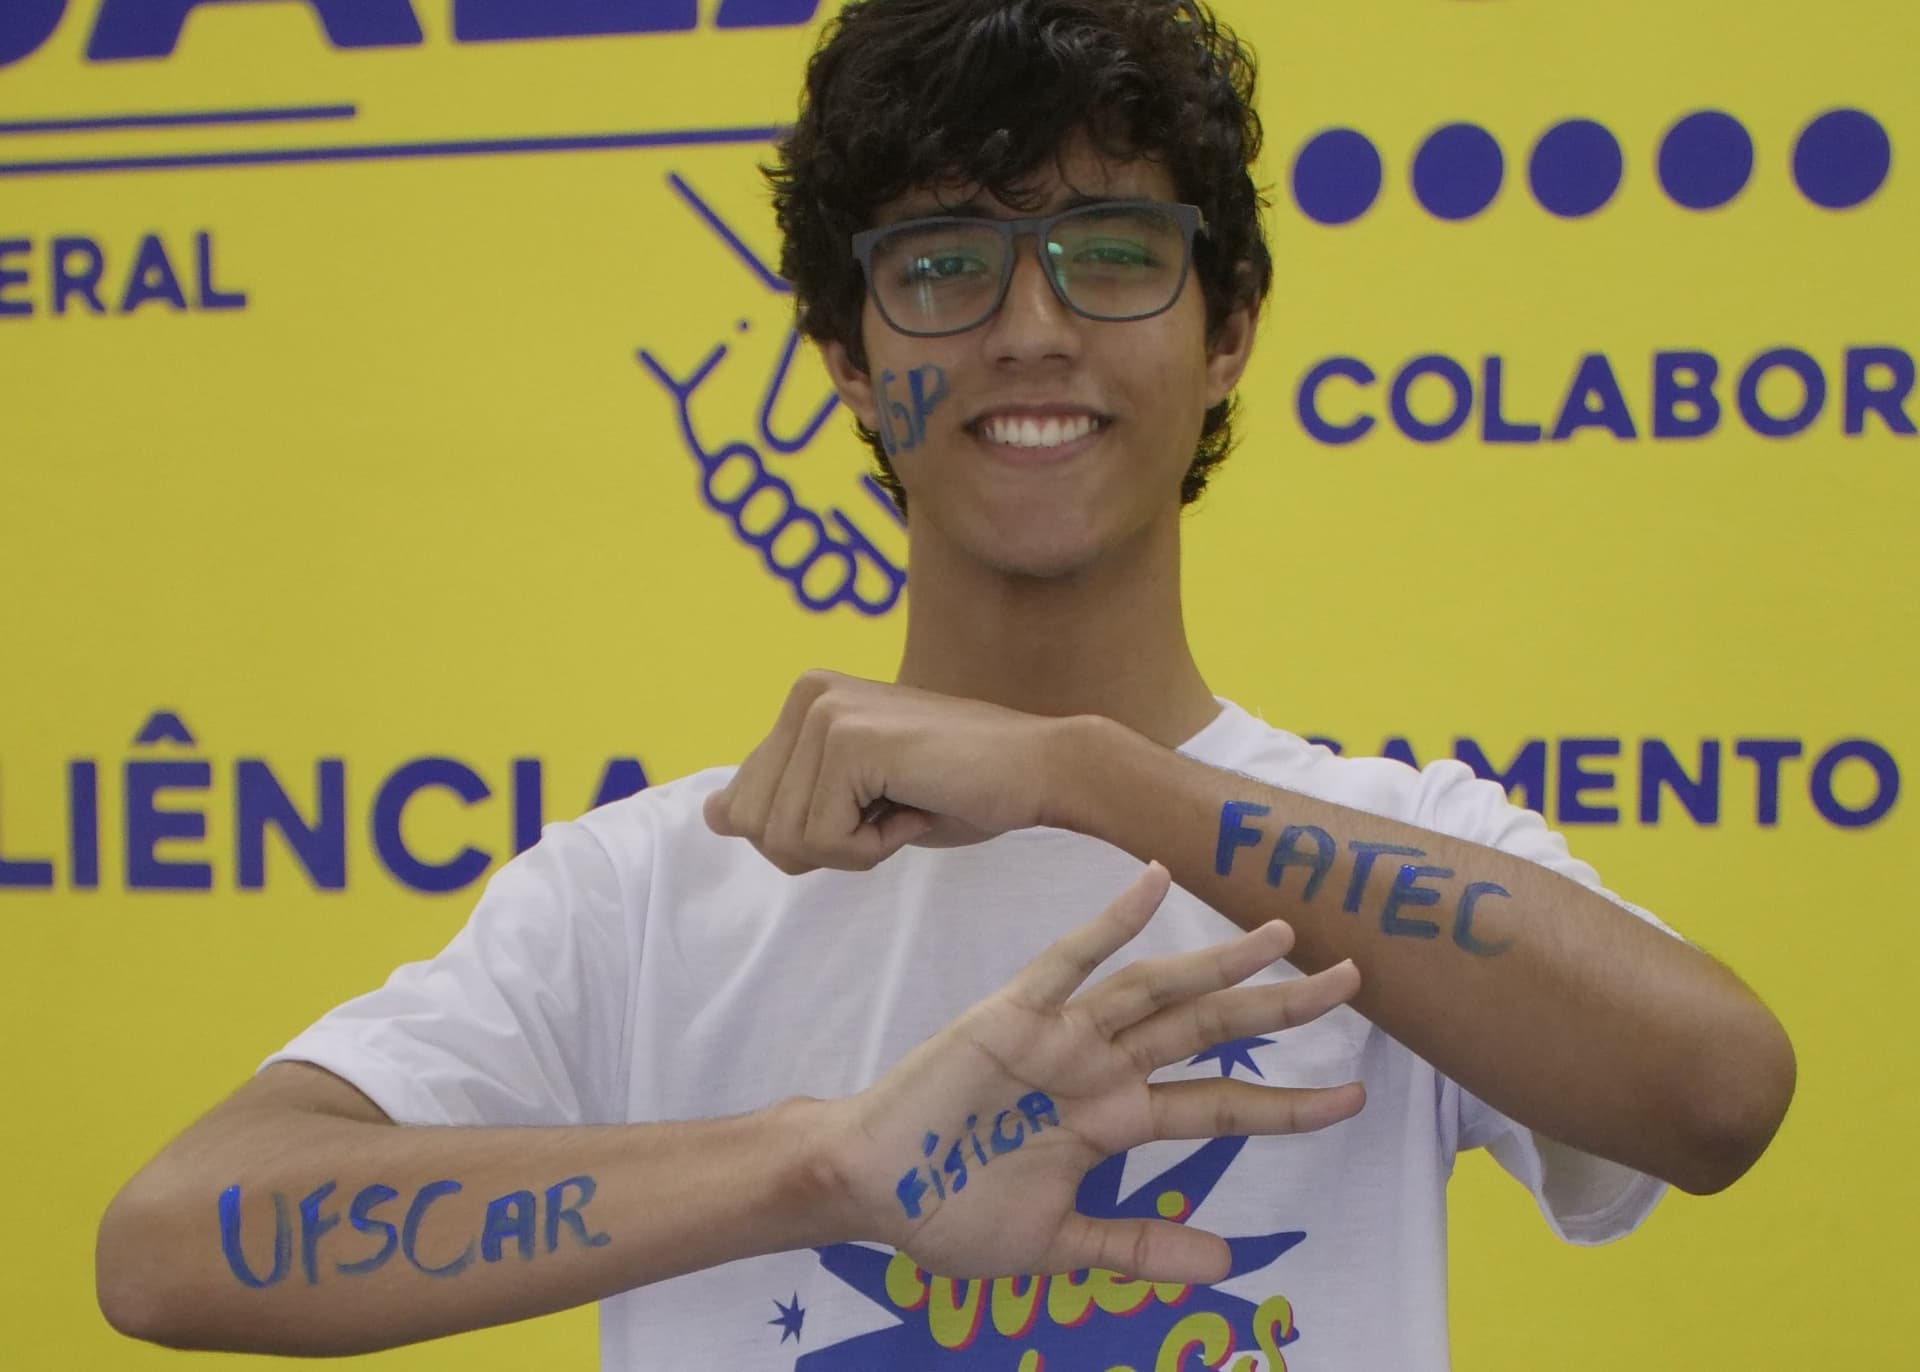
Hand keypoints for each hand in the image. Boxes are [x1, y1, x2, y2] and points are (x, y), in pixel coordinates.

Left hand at [703, 670, 1065, 872]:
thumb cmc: (958, 789)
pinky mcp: (847, 740)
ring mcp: (823, 711)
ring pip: (785, 839)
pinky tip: (916, 805)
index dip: (811, 833)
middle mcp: (805, 694)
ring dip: (854, 849)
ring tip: (908, 803)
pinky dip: (873, 848)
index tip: (877, 803)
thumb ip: (788, 800)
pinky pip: (824, 840)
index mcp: (804, 700)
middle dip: (825, 846)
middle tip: (895, 808)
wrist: (1039, 771)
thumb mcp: (857, 800)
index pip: (747, 805)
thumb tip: (711, 815)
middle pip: (756, 826)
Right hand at [822, 862, 1364, 1282]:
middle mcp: (1102, 1069)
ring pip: (1156, 990)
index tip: (1354, 1097)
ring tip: (1280, 933)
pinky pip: (1068, 962)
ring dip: (1217, 961)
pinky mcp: (1012, 1015)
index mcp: (1116, 1122)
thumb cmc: (952, 1211)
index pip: (1220, 1104)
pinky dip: (1110, 922)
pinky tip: (1152, 883)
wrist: (869, 1189)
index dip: (1287, 1103)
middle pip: (1208, 1029)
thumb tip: (1227, 1262)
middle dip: (1279, 1005)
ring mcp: (1062, 1038)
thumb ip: (1137, 1245)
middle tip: (1353, 978)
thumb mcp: (1059, 1243)